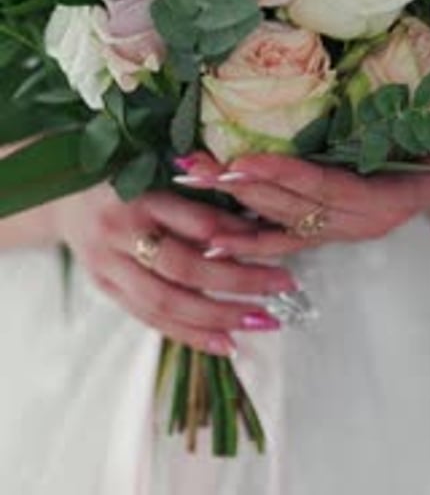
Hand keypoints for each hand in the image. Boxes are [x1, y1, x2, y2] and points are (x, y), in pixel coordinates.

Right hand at [54, 182, 295, 353]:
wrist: (61, 196)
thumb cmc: (120, 177)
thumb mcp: (154, 170)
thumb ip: (194, 194)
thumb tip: (251, 220)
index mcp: (137, 194)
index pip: (193, 219)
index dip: (235, 233)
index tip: (271, 239)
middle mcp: (120, 232)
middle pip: (185, 266)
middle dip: (238, 280)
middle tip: (284, 285)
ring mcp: (109, 266)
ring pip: (168, 301)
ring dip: (220, 316)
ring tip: (262, 321)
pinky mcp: (107, 289)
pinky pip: (151, 319)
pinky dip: (190, 335)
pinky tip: (225, 343)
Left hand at [183, 153, 426, 257]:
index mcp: (379, 201)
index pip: (322, 186)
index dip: (282, 174)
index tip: (242, 161)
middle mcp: (353, 222)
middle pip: (290, 204)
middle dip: (241, 186)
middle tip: (198, 169)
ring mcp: (336, 232)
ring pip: (279, 221)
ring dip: (234, 204)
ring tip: (194, 185)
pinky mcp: (323, 237)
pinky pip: (281, 243)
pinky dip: (246, 241)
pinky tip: (211, 240)